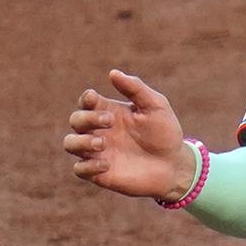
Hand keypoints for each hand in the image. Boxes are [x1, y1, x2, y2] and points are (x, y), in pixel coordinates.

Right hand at [63, 69, 192, 200]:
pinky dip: (87, 166)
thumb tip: (113, 73)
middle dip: (86, 118)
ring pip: (70, 143)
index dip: (86, 99)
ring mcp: (98, 152)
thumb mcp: (156, 106)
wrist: (175, 165)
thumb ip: (135, 89)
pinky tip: (107, 164)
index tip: (94, 98)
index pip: (86, 102)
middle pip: (75, 120)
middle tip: (110, 122)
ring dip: (80, 142)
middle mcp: (99, 130)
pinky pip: (79, 169)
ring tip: (102, 143)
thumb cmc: (165, 133)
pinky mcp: (100, 173)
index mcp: (109, 112)